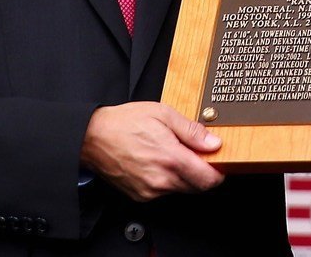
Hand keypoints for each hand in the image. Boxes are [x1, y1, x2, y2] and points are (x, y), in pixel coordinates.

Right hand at [80, 102, 224, 199]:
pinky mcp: (140, 196)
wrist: (92, 137)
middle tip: (195, 152)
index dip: (218, 171)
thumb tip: (214, 143)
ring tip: (172, 153)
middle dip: (202, 172)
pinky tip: (158, 162)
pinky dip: (168, 180)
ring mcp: (150, 191)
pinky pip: (164, 192)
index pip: (208, 179)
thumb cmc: (124, 122)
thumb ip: (192, 131)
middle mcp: (161, 180)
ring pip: (181, 189)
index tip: (217, 160)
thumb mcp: (163, 114)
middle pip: (197, 187)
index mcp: (171, 158)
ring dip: (184, 176)